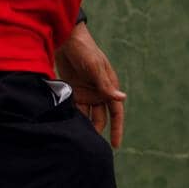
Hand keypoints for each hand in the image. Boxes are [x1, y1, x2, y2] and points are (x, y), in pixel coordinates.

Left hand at [54, 22, 125, 147]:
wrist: (66, 40)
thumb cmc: (85, 51)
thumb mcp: (95, 68)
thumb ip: (106, 86)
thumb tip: (122, 99)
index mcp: (109, 87)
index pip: (116, 112)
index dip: (117, 129)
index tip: (116, 145)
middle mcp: (99, 93)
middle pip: (101, 118)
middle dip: (97, 131)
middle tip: (89, 147)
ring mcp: (85, 93)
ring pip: (86, 116)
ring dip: (83, 126)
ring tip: (77, 139)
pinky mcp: (73, 92)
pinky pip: (73, 109)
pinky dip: (71, 117)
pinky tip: (66, 125)